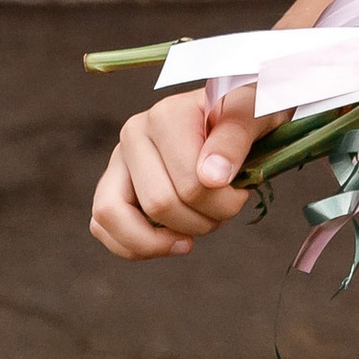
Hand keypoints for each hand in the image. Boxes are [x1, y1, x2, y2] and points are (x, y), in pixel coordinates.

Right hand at [89, 85, 272, 260]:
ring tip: (195, 232)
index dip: (224, 203)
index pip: (191, 185)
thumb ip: (235, 138)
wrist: (234, 113)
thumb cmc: (247, 114)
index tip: (243, 192)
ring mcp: (118, 159)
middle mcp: (134, 133)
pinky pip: (102, 226)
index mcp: (167, 115)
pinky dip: (135, 246)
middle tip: (225, 208)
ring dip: (162, 240)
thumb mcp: (255, 114)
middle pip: (158, 205)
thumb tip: (211, 177)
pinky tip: (172, 241)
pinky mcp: (111, 184)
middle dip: (201, 222)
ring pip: (114, 217)